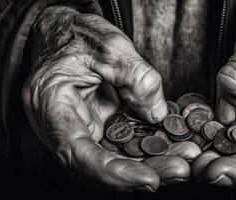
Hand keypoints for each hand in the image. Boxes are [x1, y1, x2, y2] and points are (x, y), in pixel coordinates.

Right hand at [23, 6, 199, 191]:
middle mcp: (63, 125)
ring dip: (149, 164)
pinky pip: (119, 147)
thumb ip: (138, 78)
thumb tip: (158, 115)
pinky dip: (145, 152)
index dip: (113, 173)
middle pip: (99, 165)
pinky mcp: (97, 128)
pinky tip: (172, 149)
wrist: (66, 33)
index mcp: (52, 104)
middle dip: (142, 172)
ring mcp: (81, 129)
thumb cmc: (77, 35)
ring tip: (183, 158)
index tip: (149, 179)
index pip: (77, 154)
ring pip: (112, 160)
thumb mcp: (110, 46)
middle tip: (180, 169)